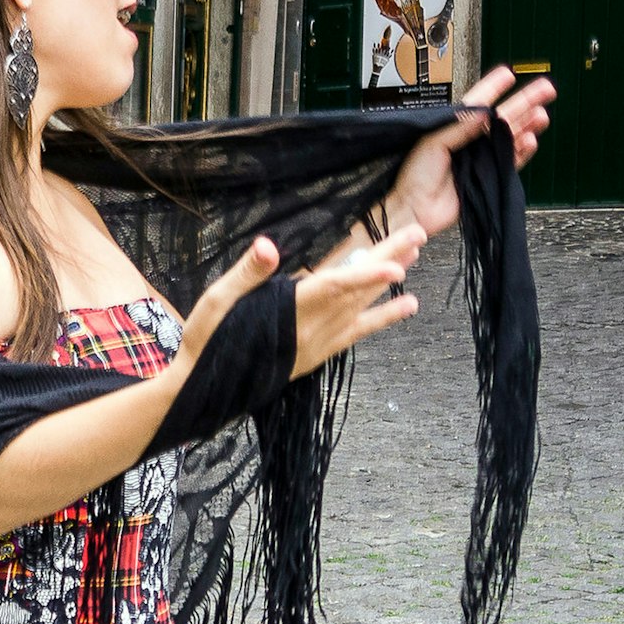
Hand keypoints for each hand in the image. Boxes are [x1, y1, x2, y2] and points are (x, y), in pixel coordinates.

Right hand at [179, 223, 425, 382]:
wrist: (204, 387)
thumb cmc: (208, 338)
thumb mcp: (217, 300)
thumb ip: (248, 273)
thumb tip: (267, 246)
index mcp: (288, 312)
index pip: (334, 289)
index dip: (367, 276)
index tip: (396, 265)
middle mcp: (311, 330)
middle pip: (357, 291)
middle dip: (389, 262)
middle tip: (419, 236)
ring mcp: (318, 344)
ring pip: (362, 309)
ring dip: (389, 284)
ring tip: (415, 260)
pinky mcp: (318, 354)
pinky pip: (358, 334)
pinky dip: (383, 318)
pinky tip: (405, 306)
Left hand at [384, 66, 557, 243]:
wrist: (414, 209)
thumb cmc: (413, 176)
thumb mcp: (432, 142)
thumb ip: (458, 127)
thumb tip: (484, 111)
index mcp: (455, 127)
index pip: (479, 102)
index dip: (494, 87)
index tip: (508, 74)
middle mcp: (472, 140)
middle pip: (505, 116)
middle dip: (526, 101)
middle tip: (546, 88)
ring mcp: (482, 157)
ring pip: (512, 137)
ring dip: (528, 125)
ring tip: (542, 115)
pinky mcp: (489, 176)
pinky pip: (512, 161)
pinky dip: (522, 152)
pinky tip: (530, 140)